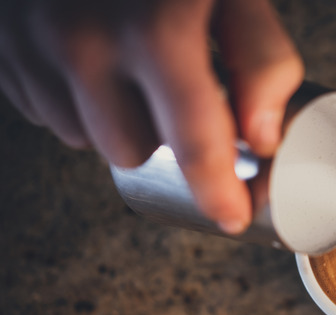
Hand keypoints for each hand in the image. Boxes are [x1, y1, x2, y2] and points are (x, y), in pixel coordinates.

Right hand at [0, 0, 302, 232]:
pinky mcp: (2, 48)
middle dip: (164, 138)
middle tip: (178, 97)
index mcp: (157, 29)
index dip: (217, 191)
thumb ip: (262, 61)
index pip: (196, 140)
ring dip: (117, 121)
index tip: (230, 217)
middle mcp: (83, 42)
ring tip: (134, 71)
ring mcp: (30, 44)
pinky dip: (77, 100)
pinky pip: (46, 110)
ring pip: (86, 138)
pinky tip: (96, 63)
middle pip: (133, 151)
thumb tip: (263, 138)